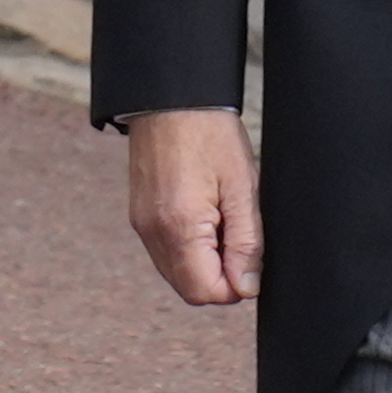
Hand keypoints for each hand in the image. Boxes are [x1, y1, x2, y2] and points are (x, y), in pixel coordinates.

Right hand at [124, 107, 265, 307]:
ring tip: (222, 218)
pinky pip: (167, 253)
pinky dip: (190, 248)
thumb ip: (247, 242)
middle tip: (240, 235)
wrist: (171, 99)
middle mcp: (154, 234)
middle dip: (220, 275)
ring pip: (178, 273)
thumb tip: (247, 286)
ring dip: (205, 262)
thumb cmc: (209, 134)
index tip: (251, 256)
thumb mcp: (243, 187)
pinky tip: (205, 216)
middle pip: (190, 289)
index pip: (206, 292)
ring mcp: (143, 226)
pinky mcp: (140, 218)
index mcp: (180, 227)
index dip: (236, 285)